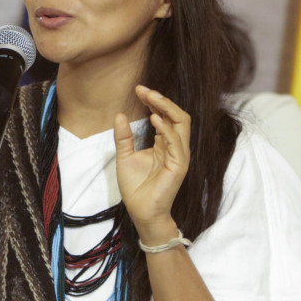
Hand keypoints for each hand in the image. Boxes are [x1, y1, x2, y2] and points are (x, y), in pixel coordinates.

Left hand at [113, 85, 190, 242]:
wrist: (141, 211)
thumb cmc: (136, 187)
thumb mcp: (125, 156)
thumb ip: (124, 137)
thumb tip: (119, 114)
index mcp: (163, 143)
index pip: (165, 116)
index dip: (154, 101)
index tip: (138, 90)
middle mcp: (174, 147)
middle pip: (177, 116)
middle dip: (161, 100)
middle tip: (144, 90)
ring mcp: (179, 155)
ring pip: (181, 124)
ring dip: (166, 108)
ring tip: (150, 97)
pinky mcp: (179, 165)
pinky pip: (176, 143)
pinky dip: (166, 129)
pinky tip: (154, 119)